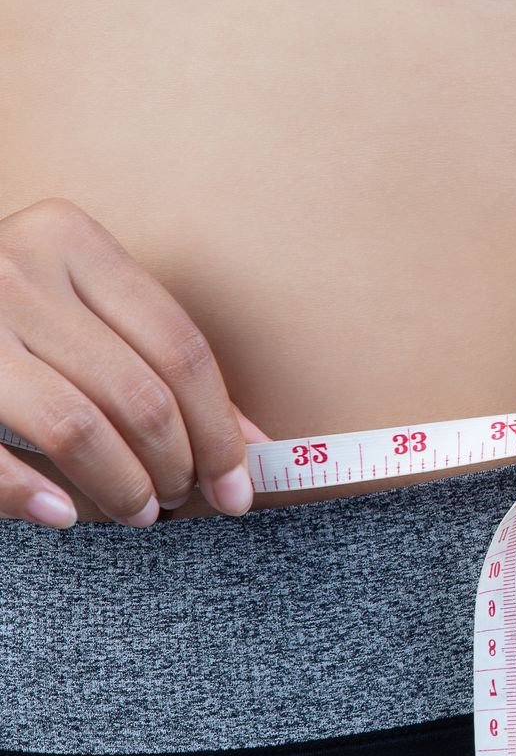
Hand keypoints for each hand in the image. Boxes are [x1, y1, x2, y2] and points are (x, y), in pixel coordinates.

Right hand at [0, 198, 256, 527]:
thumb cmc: (6, 312)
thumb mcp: (80, 306)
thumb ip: (158, 361)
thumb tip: (251, 443)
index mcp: (70, 240)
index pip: (180, 347)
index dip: (221, 427)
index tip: (240, 482)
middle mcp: (15, 270)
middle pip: (139, 392)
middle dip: (178, 463)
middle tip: (182, 497)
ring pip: (77, 427)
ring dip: (121, 484)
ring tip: (138, 510)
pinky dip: (32, 495)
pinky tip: (61, 514)